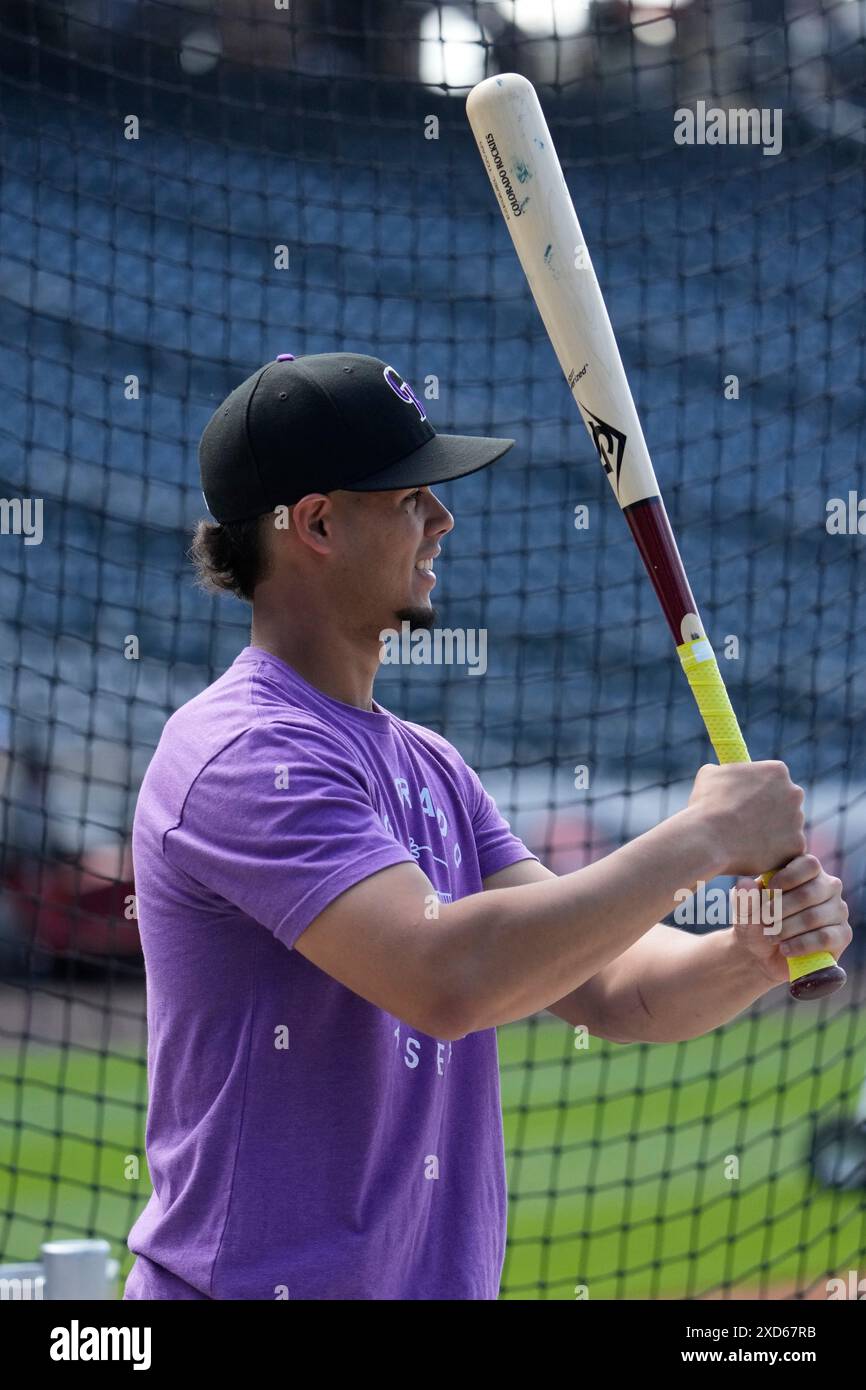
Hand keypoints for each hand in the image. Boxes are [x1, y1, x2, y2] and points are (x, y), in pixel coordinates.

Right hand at [688, 760, 806, 876]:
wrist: (709, 838)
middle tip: (749, 822)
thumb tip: (725, 775)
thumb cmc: (707, 804)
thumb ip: (728, 772)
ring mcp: (798, 820)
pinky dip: (773, 854)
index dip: (759, 790)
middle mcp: (794, 793)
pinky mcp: (797, 846)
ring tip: (744, 840)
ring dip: (772, 833)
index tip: (748, 799)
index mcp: (777, 771)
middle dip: (772, 811)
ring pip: (787, 828)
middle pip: (786, 802)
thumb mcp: (711, 774)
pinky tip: (752, 854)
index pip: (774, 778)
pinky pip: (786, 850)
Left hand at [729, 854, 851, 985]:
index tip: (769, 891)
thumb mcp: (745, 910)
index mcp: (806, 871)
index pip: (809, 864)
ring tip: (770, 936)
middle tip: (764, 921)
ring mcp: (838, 910)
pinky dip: (801, 944)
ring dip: (787, 929)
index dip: (788, 877)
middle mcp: (827, 887)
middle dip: (781, 910)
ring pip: (814, 916)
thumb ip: (745, 898)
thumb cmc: (755, 922)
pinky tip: (785, 948)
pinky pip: (825, 937)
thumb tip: (744, 883)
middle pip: (810, 892)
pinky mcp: (843, 934)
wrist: (761, 954)